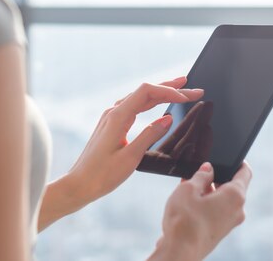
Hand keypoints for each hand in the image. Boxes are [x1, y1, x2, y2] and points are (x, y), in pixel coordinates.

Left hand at [66, 76, 203, 201]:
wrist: (79, 184)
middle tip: (193, 89)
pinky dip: (151, 102)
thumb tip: (168, 118)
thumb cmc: (102, 174)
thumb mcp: (131, 157)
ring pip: (140, 98)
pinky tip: (160, 103)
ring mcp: (112, 117)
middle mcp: (114, 112)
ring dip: (162, 93)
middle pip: (145, 91)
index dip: (169, 91)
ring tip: (181, 90)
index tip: (187, 97)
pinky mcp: (112, 124)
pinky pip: (135, 106)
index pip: (147, 92)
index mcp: (118, 116)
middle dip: (170, 88)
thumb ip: (150, 135)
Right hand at [149, 162, 251, 260]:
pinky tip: (188, 202)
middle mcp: (238, 210)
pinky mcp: (220, 231)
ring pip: (223, 199)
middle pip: (232, 186)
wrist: (179, 252)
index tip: (227, 156)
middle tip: (197, 172)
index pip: (245, 172)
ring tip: (187, 188)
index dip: (237, 161)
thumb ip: (201, 175)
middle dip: (215, 177)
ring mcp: (230, 222)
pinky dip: (207, 203)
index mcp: (235, 196)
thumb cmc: (184, 221)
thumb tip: (208, 169)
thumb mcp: (188, 189)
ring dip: (208, 191)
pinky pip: (217, 211)